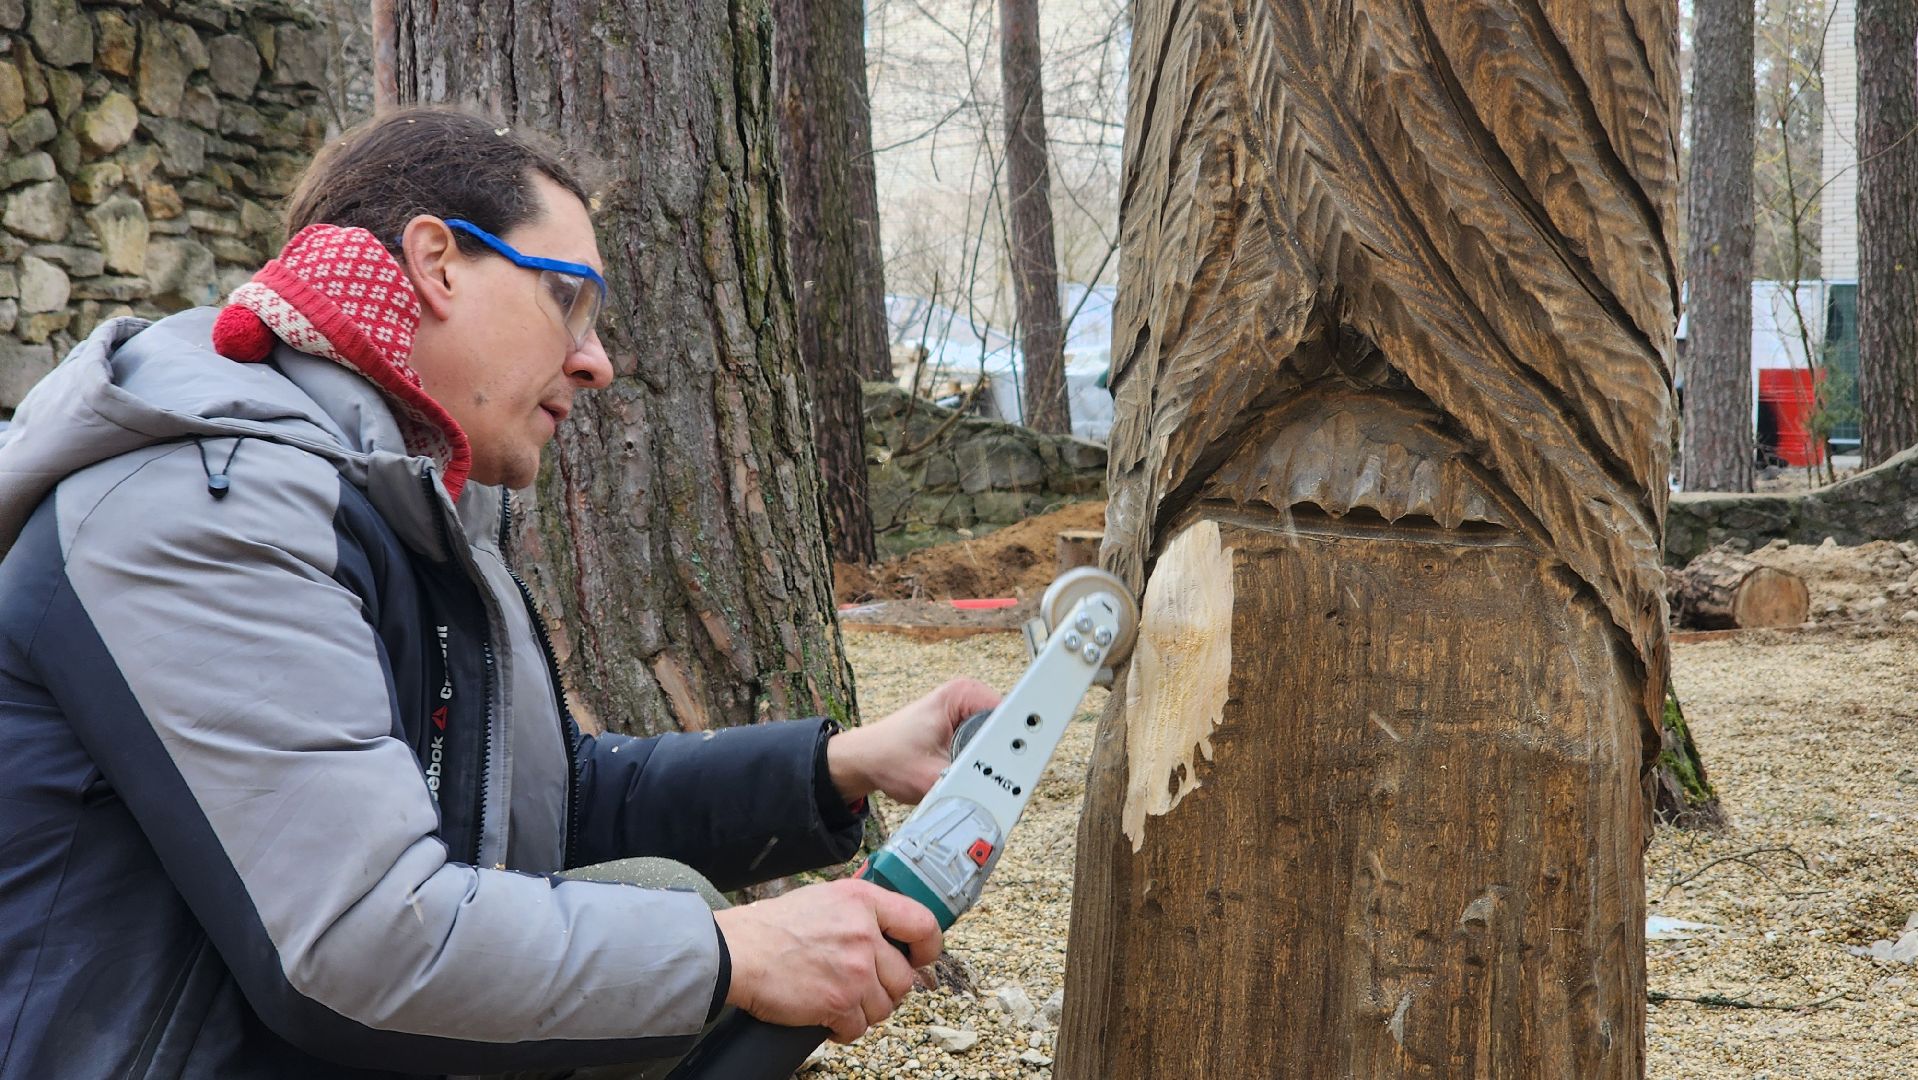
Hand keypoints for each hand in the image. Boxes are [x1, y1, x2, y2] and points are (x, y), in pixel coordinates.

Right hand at [713, 879, 941, 1041]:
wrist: (737, 952)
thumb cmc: (773, 927)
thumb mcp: (825, 898)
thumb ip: (860, 910)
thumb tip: (889, 929)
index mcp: (863, 901)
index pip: (923, 924)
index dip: (927, 947)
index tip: (918, 958)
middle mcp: (865, 934)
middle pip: (903, 977)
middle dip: (885, 989)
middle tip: (860, 987)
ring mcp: (854, 970)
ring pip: (884, 1006)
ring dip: (863, 1010)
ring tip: (839, 1000)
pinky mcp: (839, 1001)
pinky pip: (859, 1028)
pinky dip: (844, 1029)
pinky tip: (827, 1016)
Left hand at [827, 678, 1001, 804]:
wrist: (865, 760)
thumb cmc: (888, 758)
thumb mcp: (932, 776)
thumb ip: (966, 784)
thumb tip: (995, 794)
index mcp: (962, 694)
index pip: (1009, 715)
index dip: (1018, 744)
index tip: (1025, 764)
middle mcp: (967, 696)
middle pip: (1008, 728)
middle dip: (1006, 757)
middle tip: (1005, 781)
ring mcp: (965, 710)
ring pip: (999, 739)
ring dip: (994, 762)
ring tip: (984, 778)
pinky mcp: (962, 725)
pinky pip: (987, 743)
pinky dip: (984, 762)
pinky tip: (977, 776)